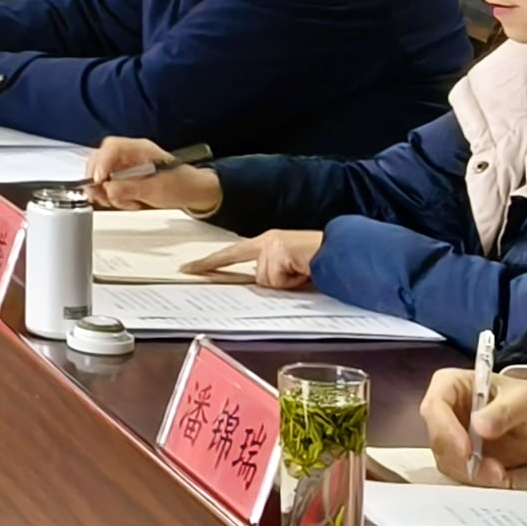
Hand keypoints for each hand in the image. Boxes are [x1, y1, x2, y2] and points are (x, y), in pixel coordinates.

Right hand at [89, 138, 221, 213]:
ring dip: (105, 189)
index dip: (101, 163)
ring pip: (101, 171)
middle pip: (101, 158)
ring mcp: (127, 163)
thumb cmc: (181, 185)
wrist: (193, 191)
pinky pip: (108, 182)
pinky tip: (124, 201)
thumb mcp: (155, 190)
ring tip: (119, 201)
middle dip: (98, 178)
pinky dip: (110, 193)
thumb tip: (107, 189)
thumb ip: (129, 189)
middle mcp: (130, 153)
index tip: (98, 181)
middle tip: (100, 195)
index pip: (112, 148)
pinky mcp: (125, 175)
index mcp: (140, 149)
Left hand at [188, 229, 321, 287]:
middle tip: (297, 273)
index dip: (209, 263)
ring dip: (288, 283)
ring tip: (304, 272)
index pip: (231, 254)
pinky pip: (278, 280)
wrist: (339, 250)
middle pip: (257, 276)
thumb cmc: (317, 261)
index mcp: (264, 242)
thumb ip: (269, 272)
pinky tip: (305, 271)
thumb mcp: (288, 268)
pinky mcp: (278, 251)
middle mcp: (265, 241)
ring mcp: (271, 246)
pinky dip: (293, 281)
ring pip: (267, 280)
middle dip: (278, 282)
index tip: (187, 269)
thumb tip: (259, 284)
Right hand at [423, 365, 526, 483]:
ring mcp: (449, 435)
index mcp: (450, 384)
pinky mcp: (458, 457)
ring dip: (472, 473)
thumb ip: (503, 412)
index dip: (445, 428)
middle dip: (462, 458)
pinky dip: (478, 479)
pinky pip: (459, 473)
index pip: (435, 405)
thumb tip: (480, 426)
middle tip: (493, 470)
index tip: (466, 449)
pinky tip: (500, 476)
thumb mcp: (524, 400)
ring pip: (446, 459)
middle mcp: (443, 410)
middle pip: (437, 437)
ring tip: (502, 474)